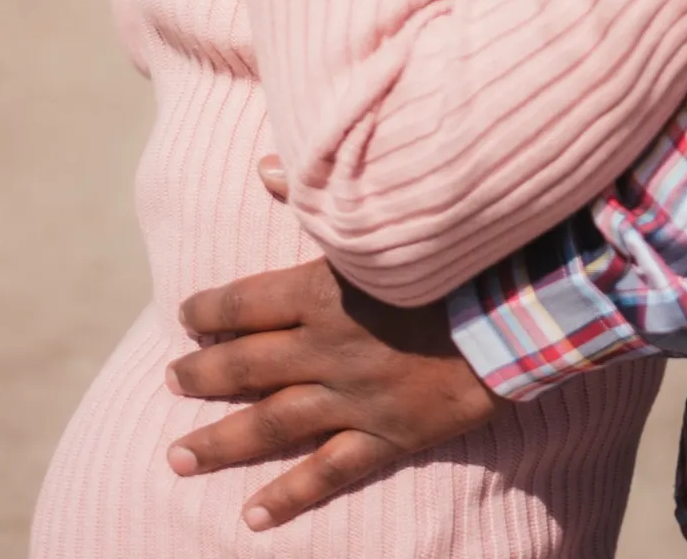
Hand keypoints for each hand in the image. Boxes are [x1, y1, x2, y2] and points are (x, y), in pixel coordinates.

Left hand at [166, 225, 496, 532]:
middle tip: (169, 380)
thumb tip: (265, 168)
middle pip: (246, 366)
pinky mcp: (388, 434)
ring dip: (220, 443)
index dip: (209, 310)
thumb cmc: (452, 248)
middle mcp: (326, 349)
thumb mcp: (381, 216)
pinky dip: (289, 496)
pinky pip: (329, 472)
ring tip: (176, 457)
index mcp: (321, 291)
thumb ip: (317, 198)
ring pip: (272, 424)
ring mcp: (354, 398)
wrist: (517, 304)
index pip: (244, 302)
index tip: (184, 315)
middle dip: (202, 374)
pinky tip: (252, 516)